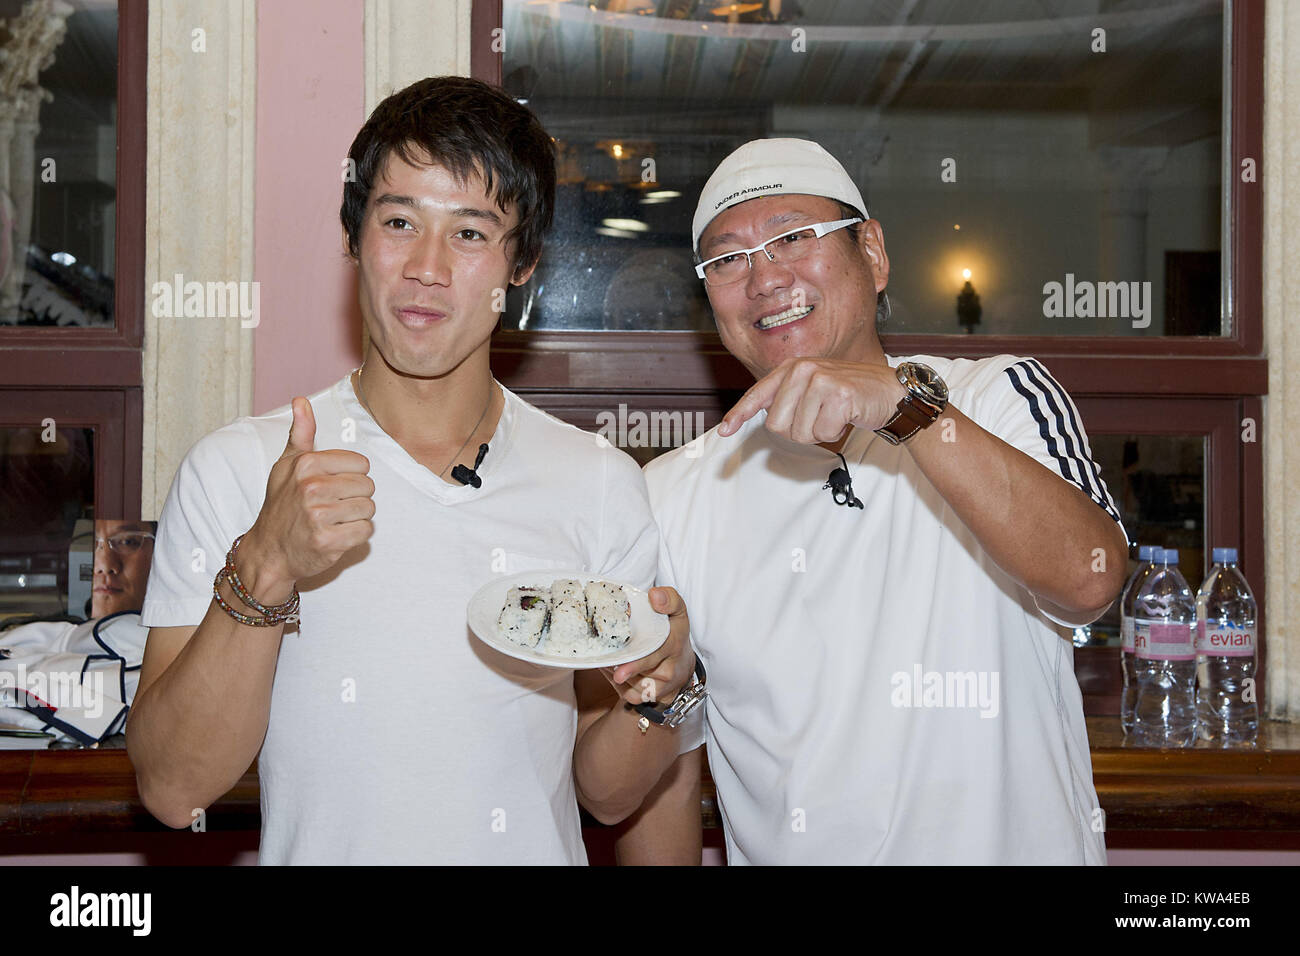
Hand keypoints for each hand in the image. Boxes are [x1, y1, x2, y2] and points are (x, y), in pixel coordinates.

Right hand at [240, 397, 375, 595]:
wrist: (270, 550)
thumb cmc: (283, 504)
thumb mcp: (287, 465)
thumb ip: (300, 433)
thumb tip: (300, 400)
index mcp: (306, 464)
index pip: (361, 464)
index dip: (352, 477)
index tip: (332, 487)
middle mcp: (311, 487)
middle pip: (368, 486)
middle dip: (356, 498)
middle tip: (332, 507)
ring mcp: (318, 515)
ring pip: (369, 509)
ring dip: (356, 517)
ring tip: (334, 520)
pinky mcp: (327, 541)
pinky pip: (366, 531)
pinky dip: (356, 536)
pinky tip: (337, 535)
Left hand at [602, 586, 694, 709]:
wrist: (683, 663)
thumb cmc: (673, 632)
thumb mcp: (677, 611)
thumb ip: (669, 598)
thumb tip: (654, 595)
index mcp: (674, 644)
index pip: (657, 654)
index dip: (637, 663)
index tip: (620, 669)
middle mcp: (670, 669)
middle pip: (642, 672)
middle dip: (625, 672)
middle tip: (610, 670)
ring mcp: (661, 686)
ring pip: (633, 684)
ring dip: (617, 674)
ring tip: (612, 660)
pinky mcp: (651, 697)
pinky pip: (630, 693)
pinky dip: (617, 684)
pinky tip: (614, 671)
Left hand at [717, 357, 906, 443]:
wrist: (891, 393)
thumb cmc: (851, 395)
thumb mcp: (815, 391)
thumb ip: (790, 401)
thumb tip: (766, 419)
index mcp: (792, 369)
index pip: (758, 395)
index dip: (740, 414)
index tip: (725, 431)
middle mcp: (802, 369)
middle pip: (776, 424)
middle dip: (797, 431)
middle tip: (820, 418)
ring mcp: (820, 379)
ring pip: (799, 433)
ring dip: (819, 433)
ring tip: (835, 414)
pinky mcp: (838, 394)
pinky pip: (823, 433)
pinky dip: (836, 432)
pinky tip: (847, 415)